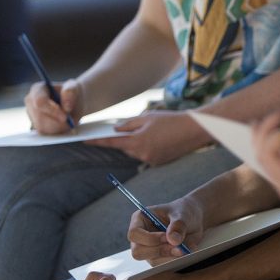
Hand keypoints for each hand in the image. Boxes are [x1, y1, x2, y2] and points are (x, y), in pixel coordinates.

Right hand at [25, 79, 83, 133]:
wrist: (74, 102)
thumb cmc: (72, 93)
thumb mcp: (74, 88)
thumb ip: (70, 92)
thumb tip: (66, 107)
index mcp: (38, 89)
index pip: (40, 102)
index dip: (52, 111)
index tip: (65, 117)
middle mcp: (30, 102)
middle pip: (39, 118)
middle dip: (56, 122)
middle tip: (70, 122)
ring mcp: (31, 115)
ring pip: (42, 128)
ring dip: (58, 127)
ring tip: (68, 121)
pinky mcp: (36, 126)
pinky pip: (45, 134)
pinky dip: (57, 131)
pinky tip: (63, 125)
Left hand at [85, 110, 208, 165]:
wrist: (194, 130)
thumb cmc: (171, 120)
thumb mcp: (147, 117)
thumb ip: (129, 124)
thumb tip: (116, 129)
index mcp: (137, 141)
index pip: (112, 142)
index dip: (97, 141)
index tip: (84, 140)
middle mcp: (142, 153)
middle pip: (124, 148)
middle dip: (123, 139)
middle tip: (121, 129)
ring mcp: (151, 160)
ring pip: (135, 151)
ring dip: (135, 142)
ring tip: (147, 131)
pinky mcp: (159, 162)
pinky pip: (145, 155)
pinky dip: (145, 147)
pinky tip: (155, 138)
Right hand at [127, 195, 205, 261]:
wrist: (194, 220)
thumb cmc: (184, 212)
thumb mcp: (183, 214)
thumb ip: (178, 225)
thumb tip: (173, 240)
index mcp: (140, 220)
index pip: (134, 234)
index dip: (149, 238)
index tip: (166, 237)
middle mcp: (141, 236)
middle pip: (138, 252)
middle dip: (158, 251)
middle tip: (178, 247)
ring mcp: (148, 249)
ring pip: (152, 261)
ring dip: (169, 257)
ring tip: (184, 249)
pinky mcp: (158, 258)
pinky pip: (163, 266)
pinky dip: (174, 261)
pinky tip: (184, 252)